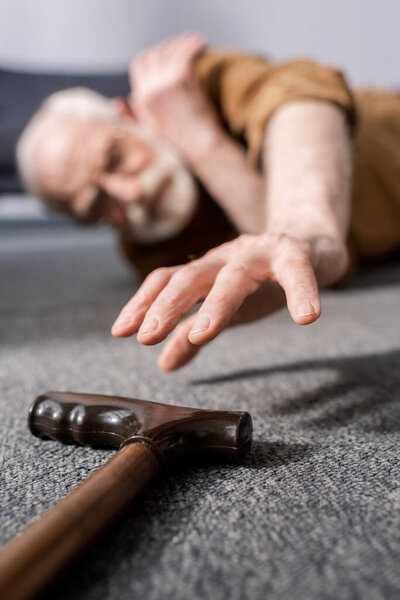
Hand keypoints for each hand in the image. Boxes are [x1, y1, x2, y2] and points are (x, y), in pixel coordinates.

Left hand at [111, 233, 343, 369]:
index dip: (142, 302)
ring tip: (202, 334)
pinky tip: (306, 316)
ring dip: (217, 305)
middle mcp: (226, 258)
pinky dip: (302, 292)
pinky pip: (297, 272)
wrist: (311, 247)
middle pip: (190, 277)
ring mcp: (260, 254)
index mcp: (206, 271)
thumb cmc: (262, 280)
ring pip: (234, 276)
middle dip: (167, 306)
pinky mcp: (297, 254)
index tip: (121, 330)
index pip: (166, 281)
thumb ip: (195, 332)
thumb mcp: (225, 310)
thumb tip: (164, 363)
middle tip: (146, 336)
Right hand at [129, 32, 221, 156]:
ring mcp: (164, 84)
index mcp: (142, 100)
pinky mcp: (180, 80)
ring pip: (169, 51)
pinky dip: (193, 44)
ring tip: (196, 42)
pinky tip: (201, 42)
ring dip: (183, 43)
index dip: (152, 56)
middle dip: (168, 47)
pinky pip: (184, 52)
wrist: (201, 148)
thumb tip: (117, 102)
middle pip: (154, 54)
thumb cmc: (181, 143)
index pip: (139, 64)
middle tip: (183, 45)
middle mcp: (149, 90)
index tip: (166, 54)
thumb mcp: (151, 130)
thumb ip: (133, 115)